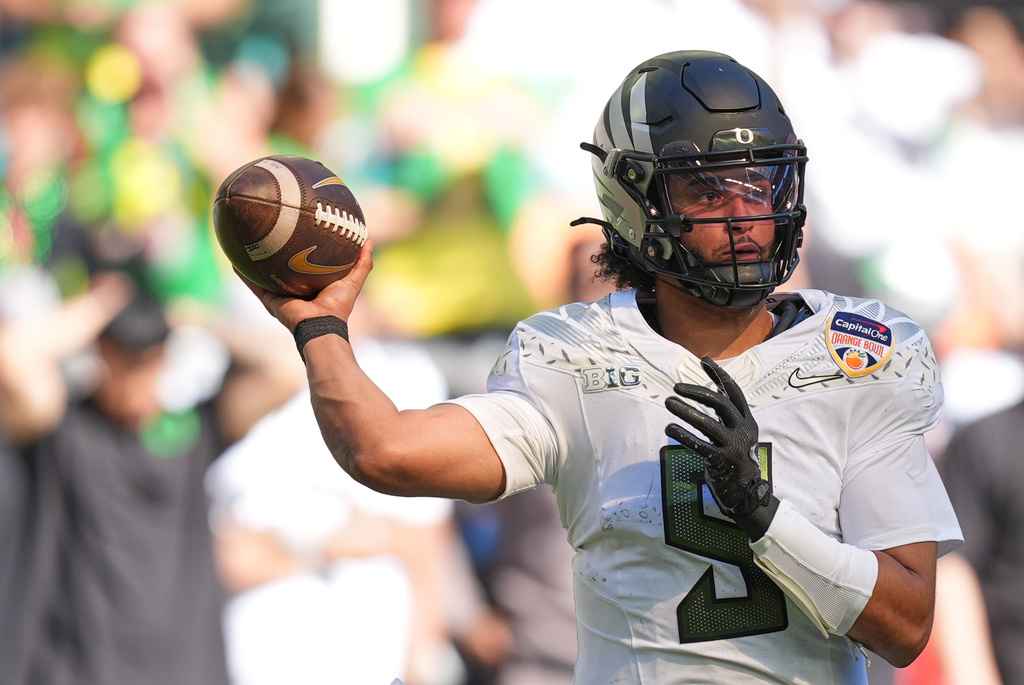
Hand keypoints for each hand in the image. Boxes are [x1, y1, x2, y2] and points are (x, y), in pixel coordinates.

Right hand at [236, 239, 373, 332]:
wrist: (321, 327)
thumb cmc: (338, 306)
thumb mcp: (353, 280)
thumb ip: (362, 262)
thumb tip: (369, 240)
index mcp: (311, 285)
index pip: (305, 264)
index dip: (301, 249)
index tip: (298, 231)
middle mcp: (293, 289)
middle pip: (281, 267)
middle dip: (275, 252)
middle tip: (269, 231)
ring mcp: (279, 295)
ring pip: (262, 274)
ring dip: (253, 260)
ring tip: (245, 240)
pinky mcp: (269, 300)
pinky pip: (252, 284)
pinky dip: (243, 273)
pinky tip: (233, 258)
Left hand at [664, 356, 775, 538]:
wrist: (747, 493)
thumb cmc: (736, 459)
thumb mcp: (737, 433)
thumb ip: (724, 416)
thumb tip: (704, 392)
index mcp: (747, 420)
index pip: (734, 391)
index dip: (719, 374)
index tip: (704, 360)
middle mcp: (743, 430)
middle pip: (720, 403)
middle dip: (697, 391)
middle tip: (676, 387)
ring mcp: (734, 446)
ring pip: (708, 424)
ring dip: (686, 411)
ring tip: (669, 402)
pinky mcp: (722, 462)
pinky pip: (700, 446)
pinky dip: (683, 436)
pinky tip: (669, 429)